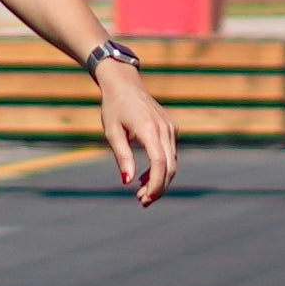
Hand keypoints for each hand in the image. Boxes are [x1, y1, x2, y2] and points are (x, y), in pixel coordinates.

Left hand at [96, 60, 178, 206]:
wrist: (124, 83)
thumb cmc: (114, 107)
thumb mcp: (112, 132)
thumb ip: (122, 157)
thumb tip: (126, 182)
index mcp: (149, 129)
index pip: (160, 163)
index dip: (155, 184)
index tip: (144, 198)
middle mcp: (165, 129)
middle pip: (170, 166)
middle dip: (158, 187)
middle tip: (142, 201)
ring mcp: (170, 128)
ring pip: (172, 162)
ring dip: (160, 180)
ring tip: (140, 193)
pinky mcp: (170, 128)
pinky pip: (170, 153)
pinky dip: (161, 168)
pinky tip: (145, 177)